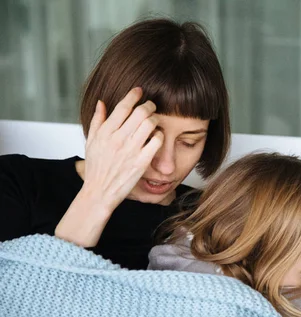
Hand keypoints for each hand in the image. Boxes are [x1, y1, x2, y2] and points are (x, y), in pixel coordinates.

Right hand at [55, 88, 162, 246]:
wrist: (99, 192)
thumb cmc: (96, 167)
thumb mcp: (91, 142)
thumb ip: (97, 121)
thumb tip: (102, 103)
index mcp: (105, 132)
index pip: (123, 107)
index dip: (133, 95)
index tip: (140, 90)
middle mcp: (118, 139)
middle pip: (140, 112)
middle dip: (149, 105)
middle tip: (151, 106)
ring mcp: (131, 150)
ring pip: (150, 124)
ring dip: (155, 119)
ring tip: (154, 121)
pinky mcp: (141, 162)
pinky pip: (156, 141)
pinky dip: (159, 135)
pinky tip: (156, 137)